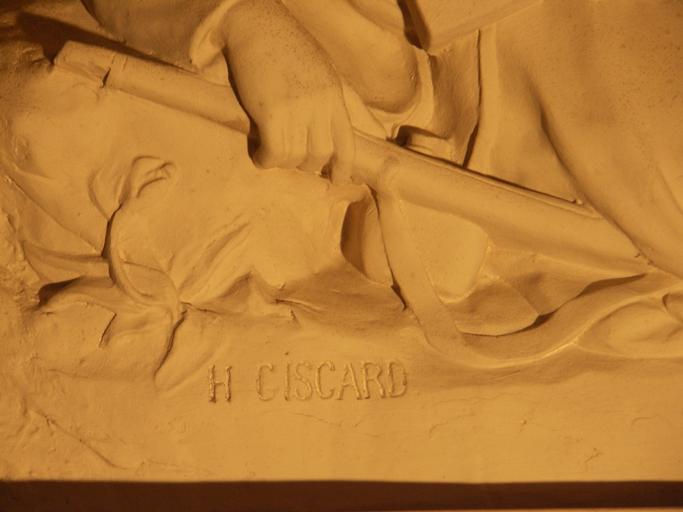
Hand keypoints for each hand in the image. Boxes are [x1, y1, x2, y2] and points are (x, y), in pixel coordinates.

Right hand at [221, 0, 354, 181]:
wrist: (256, 25)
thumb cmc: (291, 49)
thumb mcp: (329, 73)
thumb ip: (351, 104)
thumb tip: (380, 132)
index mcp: (335, 97)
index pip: (348, 143)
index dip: (344, 168)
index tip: (338, 180)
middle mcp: (320, 105)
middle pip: (320, 155)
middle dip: (307, 164)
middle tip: (293, 159)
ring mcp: (297, 109)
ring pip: (296, 157)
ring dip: (283, 161)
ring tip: (273, 152)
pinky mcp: (271, 112)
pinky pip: (275, 152)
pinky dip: (266, 159)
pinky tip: (260, 154)